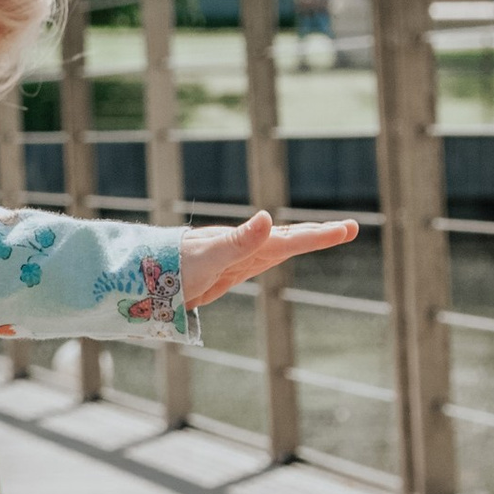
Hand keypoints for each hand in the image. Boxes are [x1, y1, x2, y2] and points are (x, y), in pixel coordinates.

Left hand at [178, 210, 357, 306]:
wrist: (143, 276)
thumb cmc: (174, 266)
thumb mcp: (210, 256)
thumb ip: (239, 240)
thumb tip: (266, 217)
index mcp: (248, 245)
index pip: (291, 239)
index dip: (320, 235)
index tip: (348, 228)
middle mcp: (246, 248)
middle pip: (290, 239)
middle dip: (320, 234)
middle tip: (350, 227)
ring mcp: (238, 258)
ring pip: (279, 247)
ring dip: (304, 239)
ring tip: (329, 233)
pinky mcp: (228, 270)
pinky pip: (262, 259)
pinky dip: (280, 251)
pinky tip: (283, 248)